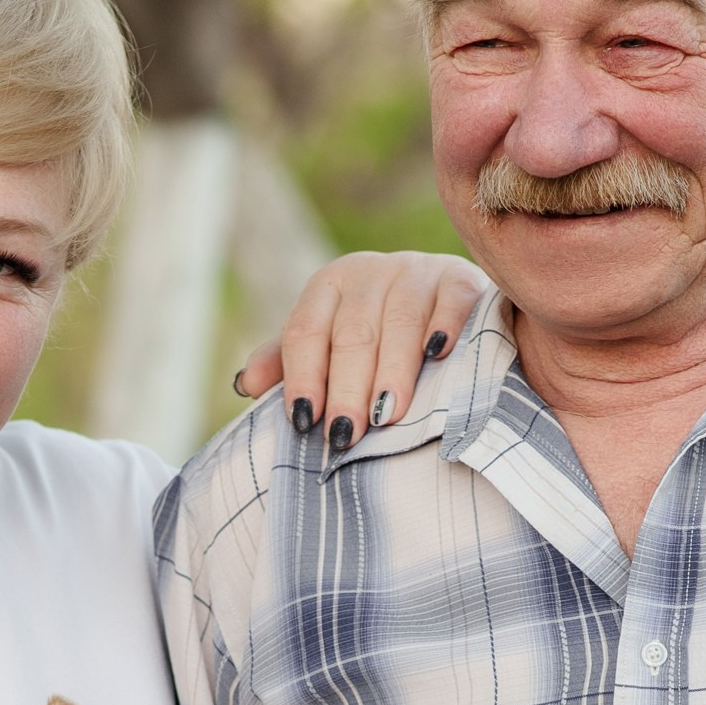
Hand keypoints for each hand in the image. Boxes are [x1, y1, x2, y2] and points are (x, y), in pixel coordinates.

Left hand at [237, 252, 483, 450]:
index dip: (302, 376)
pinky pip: (451, 301)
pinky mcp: (459, 278)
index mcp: (329, 285)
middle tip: (345, 434)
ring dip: (393, 371)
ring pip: (400, 322)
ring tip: (387, 415)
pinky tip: (438, 355)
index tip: (304, 421)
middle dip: (347, 387)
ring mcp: (416, 271)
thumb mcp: (329, 340)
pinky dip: (445, 326)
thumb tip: (246, 384)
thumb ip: (288, 362)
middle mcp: (369, 272)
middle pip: (352, 333)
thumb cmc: (375, 331)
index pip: (305, 330)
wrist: (441, 295)